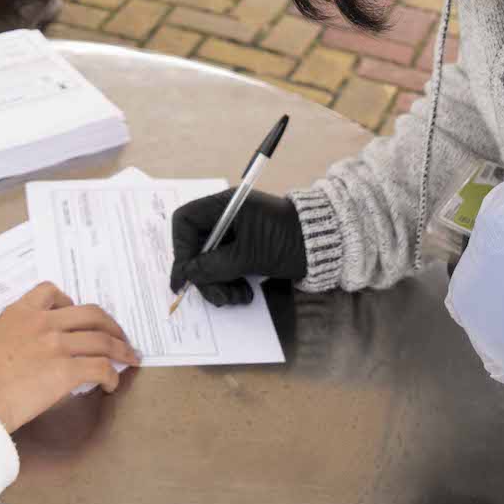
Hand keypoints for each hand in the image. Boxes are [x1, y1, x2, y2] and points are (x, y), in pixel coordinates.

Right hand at [0, 283, 139, 431]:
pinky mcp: (66, 370)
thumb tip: (26, 351)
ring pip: (102, 339)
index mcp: (19, 313)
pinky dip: (111, 376)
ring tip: (129, 359)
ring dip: (121, 349)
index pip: (50, 291)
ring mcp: (56, 344)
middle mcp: (42, 322)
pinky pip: (100, 367)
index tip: (78, 314)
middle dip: (110, 324)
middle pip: (90, 313)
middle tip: (118, 336)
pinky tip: (110, 385)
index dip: (70, 301)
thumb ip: (11, 336)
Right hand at [169, 190, 305, 307]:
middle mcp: (225, 218)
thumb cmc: (288, 240)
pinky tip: (245, 294)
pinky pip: (224, 269)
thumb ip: (214, 265)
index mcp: (224, 205)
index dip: (180, 249)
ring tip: (237, 298)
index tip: (182, 278)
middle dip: (204, 276)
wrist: (323, 247)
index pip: (185, 221)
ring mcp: (234, 235)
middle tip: (218, 297)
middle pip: (196, 247)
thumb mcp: (249, 255)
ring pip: (209, 263)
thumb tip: (187, 274)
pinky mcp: (243, 251)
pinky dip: (230, 284)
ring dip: (219, 285)